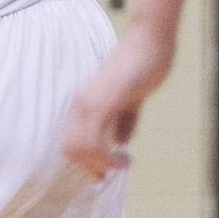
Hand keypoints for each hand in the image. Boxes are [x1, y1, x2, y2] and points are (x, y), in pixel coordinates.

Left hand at [61, 23, 174, 178]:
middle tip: (110, 174)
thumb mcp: (130, 100)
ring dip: (101, 165)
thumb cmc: (141, 68)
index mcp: (83, 103)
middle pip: (70, 149)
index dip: (83, 162)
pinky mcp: (104, 103)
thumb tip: (121, 142)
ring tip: (123, 164)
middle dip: (90, 168)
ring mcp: (90, 103)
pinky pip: (95, 139)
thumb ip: (124, 120)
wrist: (148, 43)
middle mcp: (80, 104)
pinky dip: (108, 157)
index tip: (102, 172)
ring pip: (80, 148)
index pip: (69, 141)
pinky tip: (126, 157)